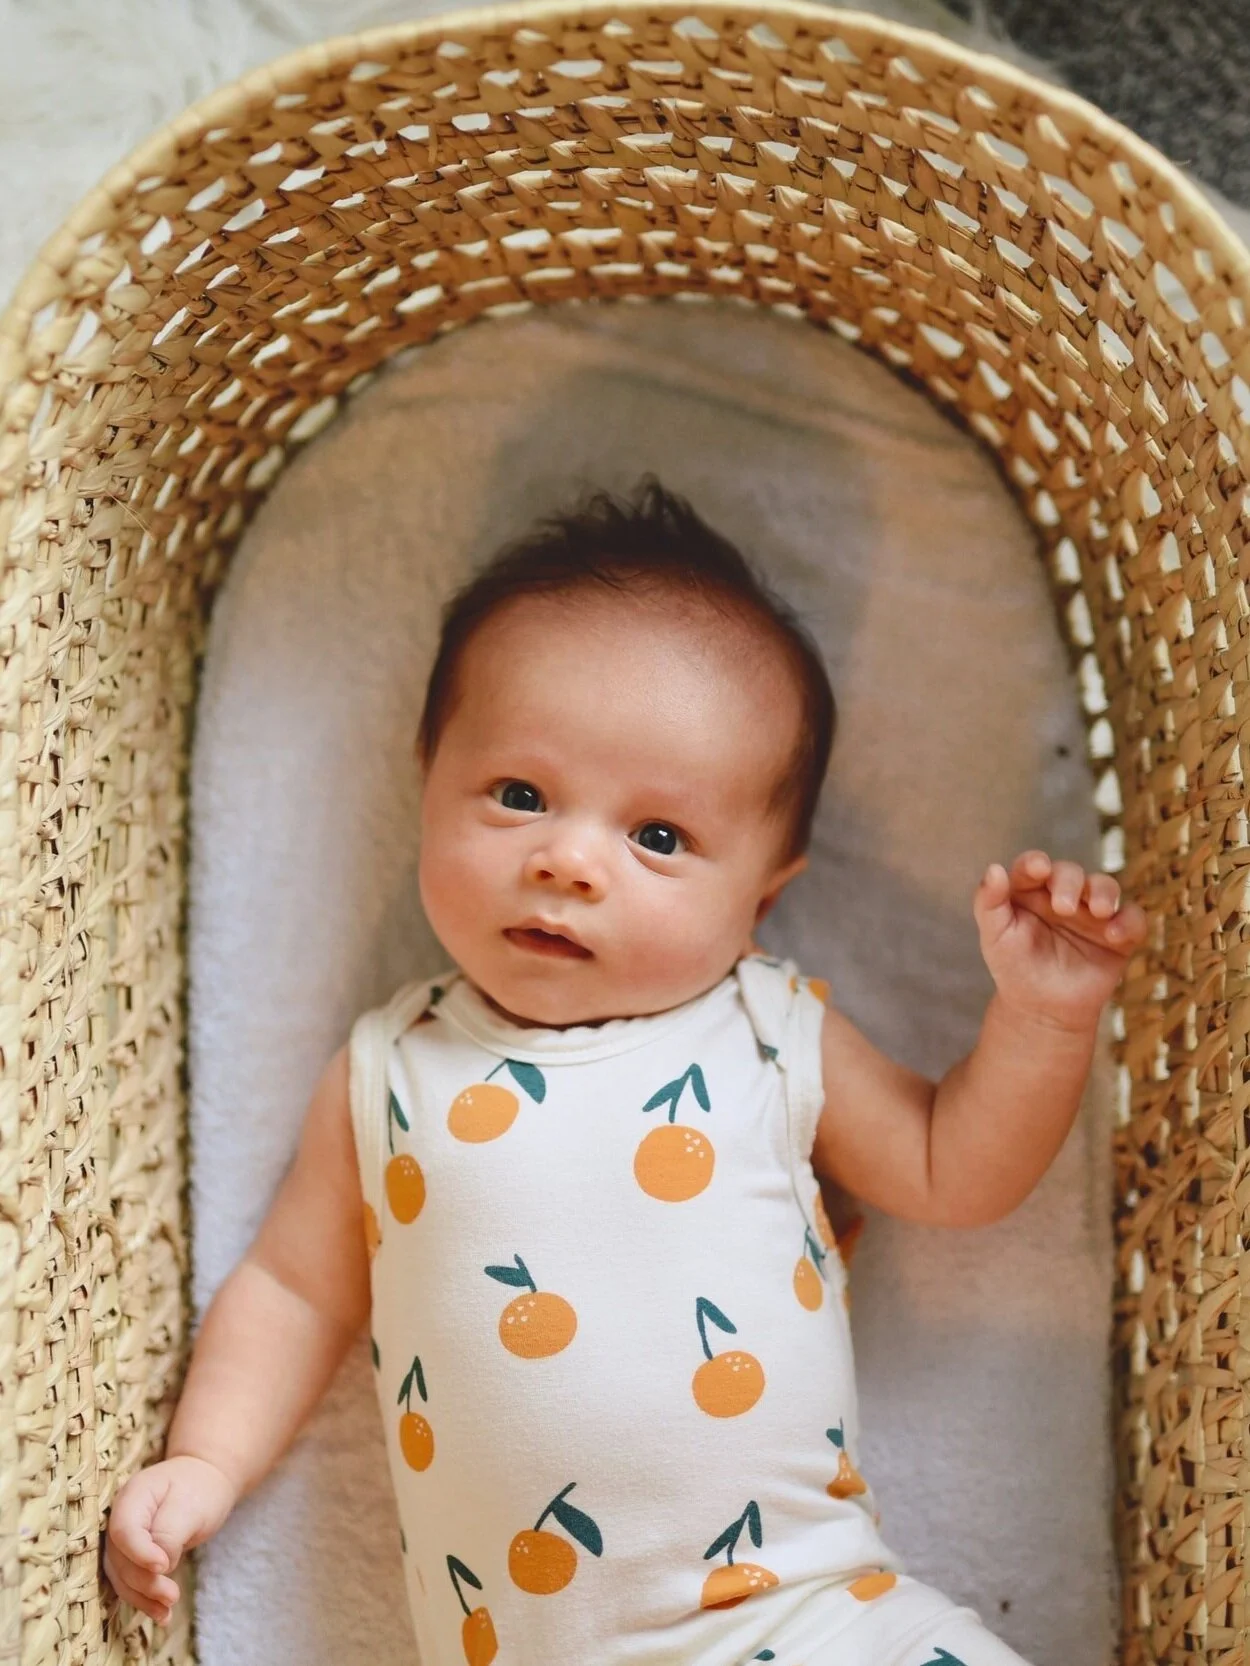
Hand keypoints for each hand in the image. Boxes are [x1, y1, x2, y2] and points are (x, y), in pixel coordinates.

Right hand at [104, 1455, 237, 1624]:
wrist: (206, 1480)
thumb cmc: (200, 1489)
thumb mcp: (191, 1506)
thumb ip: (170, 1534)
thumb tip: (158, 1567)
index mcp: (133, 1496)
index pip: (124, 1530)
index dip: (139, 1553)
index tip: (164, 1566)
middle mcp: (121, 1518)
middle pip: (120, 1558)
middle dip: (144, 1581)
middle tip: (172, 1596)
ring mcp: (124, 1538)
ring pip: (121, 1575)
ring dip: (142, 1597)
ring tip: (167, 1612)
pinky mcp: (133, 1556)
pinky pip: (131, 1580)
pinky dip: (144, 1599)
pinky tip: (162, 1615)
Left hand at [973, 850, 1147, 1033]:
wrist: (1042, 1009)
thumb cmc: (1014, 966)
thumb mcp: (994, 936)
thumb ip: (988, 902)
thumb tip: (994, 868)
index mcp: (1030, 889)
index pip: (1033, 866)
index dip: (1035, 863)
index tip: (1038, 868)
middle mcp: (1063, 894)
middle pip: (1071, 873)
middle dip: (1069, 883)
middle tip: (1063, 907)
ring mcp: (1092, 912)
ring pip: (1105, 886)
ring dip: (1104, 893)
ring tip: (1099, 911)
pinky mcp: (1118, 934)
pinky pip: (1133, 918)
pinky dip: (1129, 922)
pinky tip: (1115, 935)